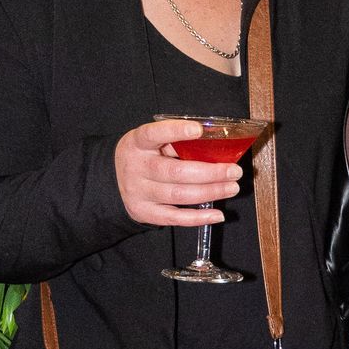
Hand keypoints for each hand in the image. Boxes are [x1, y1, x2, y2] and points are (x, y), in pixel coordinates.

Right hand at [114, 116, 244, 228]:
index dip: (175, 131)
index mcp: (137, 143)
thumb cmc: (144, 156)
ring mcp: (138, 192)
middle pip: (175, 172)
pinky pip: (175, 218)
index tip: (199, 130)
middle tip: (234, 171)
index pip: (153, 134)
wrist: (114, 180)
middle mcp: (135, 168)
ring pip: (179, 195)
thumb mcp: (152, 142)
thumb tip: (215, 147)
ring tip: (232, 188)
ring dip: (210, 192)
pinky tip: (218, 214)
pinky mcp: (144, 213)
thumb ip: (176, 142)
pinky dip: (199, 218)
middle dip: (210, 172)